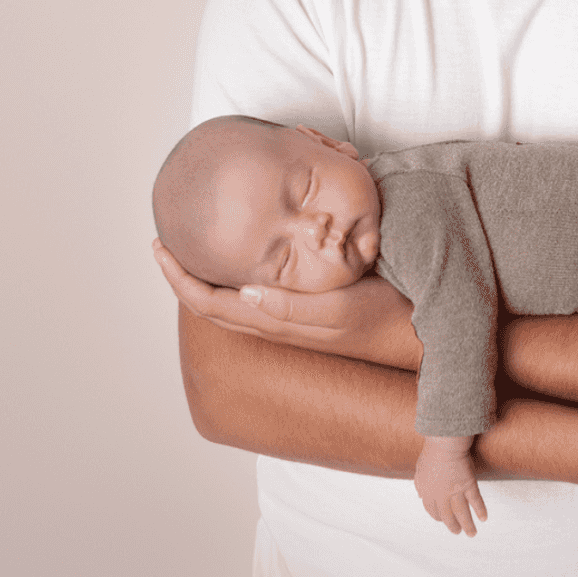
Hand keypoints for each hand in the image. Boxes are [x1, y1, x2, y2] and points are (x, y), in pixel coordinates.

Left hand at [152, 238, 414, 358]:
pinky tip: (246, 258)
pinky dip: (236, 275)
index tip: (158, 245)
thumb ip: (293, 307)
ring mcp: (292, 318)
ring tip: (194, 248)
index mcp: (276, 321)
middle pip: (211, 305)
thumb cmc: (384, 316)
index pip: (208, 303)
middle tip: (167, 242)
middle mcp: (277, 323)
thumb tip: (243, 293)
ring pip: (232, 301)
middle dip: (185, 275)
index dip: (178, 277)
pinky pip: (256, 296)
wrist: (418, 334)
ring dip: (208, 276)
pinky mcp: (308, 309)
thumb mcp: (340, 310)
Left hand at [415, 437, 487, 535]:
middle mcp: (441, 495)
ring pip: (461, 514)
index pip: (432, 510)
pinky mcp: (468, 485)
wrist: (444, 443)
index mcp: (427, 492)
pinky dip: (480, 510)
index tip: (442, 520)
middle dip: (452, 526)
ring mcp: (455, 491)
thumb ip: (420, 485)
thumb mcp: (420, 470)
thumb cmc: (432, 452)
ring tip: (471, 534)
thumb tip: (421, 495)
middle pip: (447, 516)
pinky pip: (475, 501)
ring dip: (467, 525)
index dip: (438, 516)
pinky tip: (483, 518)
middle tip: (457, 531)